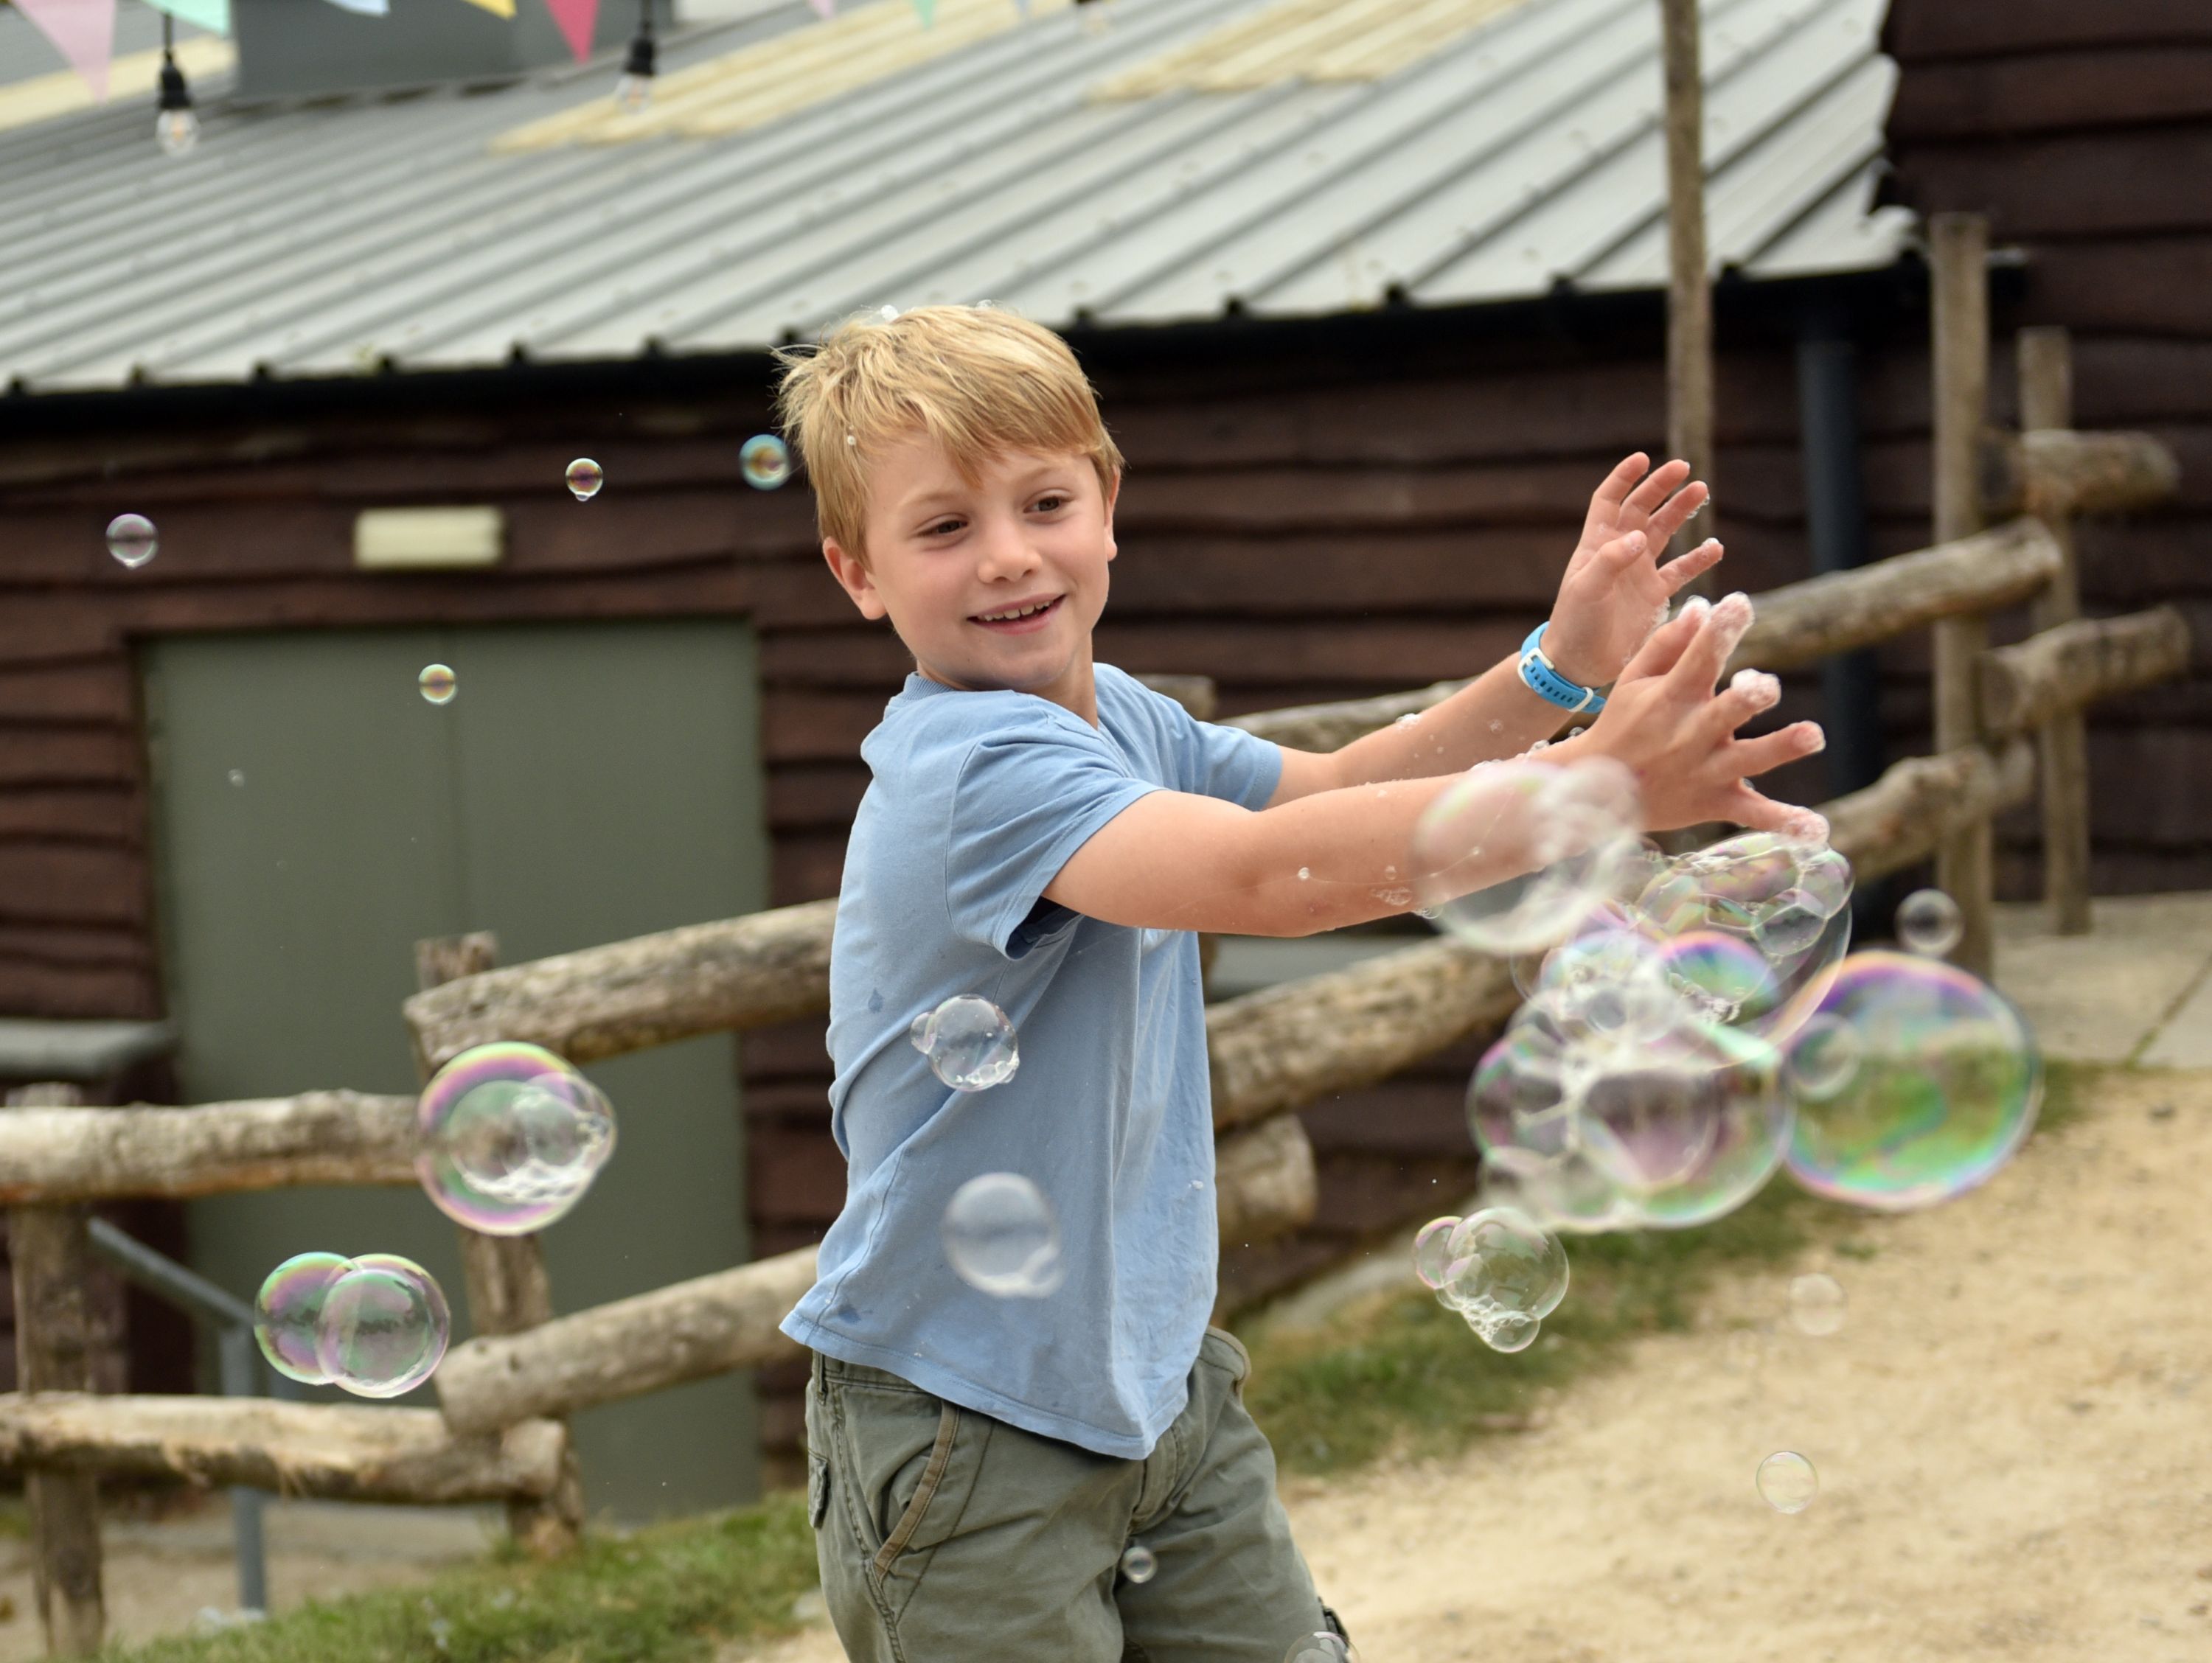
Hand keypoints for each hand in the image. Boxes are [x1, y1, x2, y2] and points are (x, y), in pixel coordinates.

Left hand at [1541, 455, 1723, 686]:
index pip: (1609, 500)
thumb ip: (1610, 560)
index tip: (1643, 459)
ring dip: (1681, 511)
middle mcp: (1620, 551)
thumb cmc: (1575, 623)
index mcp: (1597, 544)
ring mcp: (1639, 572)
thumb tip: (1638, 536)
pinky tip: (1715, 548)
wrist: (1581, 662)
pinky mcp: (1655, 594)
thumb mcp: (1586, 589)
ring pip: (1665, 532)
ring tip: (1701, 491)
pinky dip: (1698, 558)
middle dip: (1661, 487)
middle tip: (1685, 468)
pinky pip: (1681, 570)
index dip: (1624, 477)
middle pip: (1642, 508)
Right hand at [1560, 592, 1828, 836]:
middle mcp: (1690, 735)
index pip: (1697, 660)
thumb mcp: (1632, 681)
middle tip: (1766, 685)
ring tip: (1814, 735)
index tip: (1740, 603)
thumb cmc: (1622, 724)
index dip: (1719, 632)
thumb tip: (1704, 606)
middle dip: (1746, 698)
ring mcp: (1704, 772)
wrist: (1594, 792)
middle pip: (1724, 713)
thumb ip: (1668, 643)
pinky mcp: (1714, 803)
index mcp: (1671, 699)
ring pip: (1747, 760)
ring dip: (1780, 747)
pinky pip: (1751, 815)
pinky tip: (1816, 831)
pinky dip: (1782, 823)